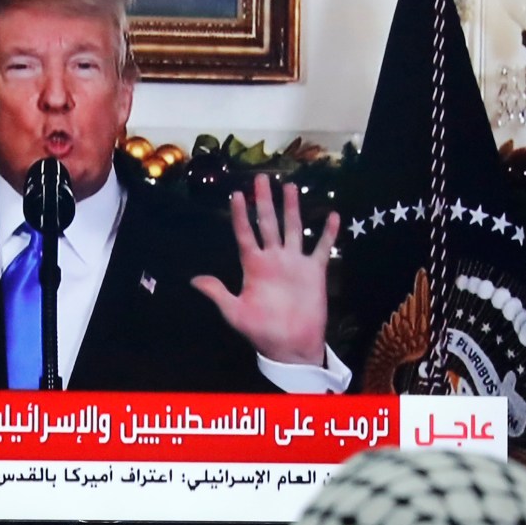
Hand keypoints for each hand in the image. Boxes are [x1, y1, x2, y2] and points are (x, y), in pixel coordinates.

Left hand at [194, 175, 336, 367]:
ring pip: (293, 228)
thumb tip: (193, 280)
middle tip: (262, 177)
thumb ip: (217, 293)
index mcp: (253, 266)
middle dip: (265, 201)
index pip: (245, 234)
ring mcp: (294, 263)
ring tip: (290, 186)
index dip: (240, 215)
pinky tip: (332, 215)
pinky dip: (328, 232)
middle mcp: (274, 259)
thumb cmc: (261, 331)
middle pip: (268, 223)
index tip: (236, 194)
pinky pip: (322, 247)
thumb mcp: (234, 312)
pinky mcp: (314, 271)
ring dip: (292, 208)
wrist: (291, 346)